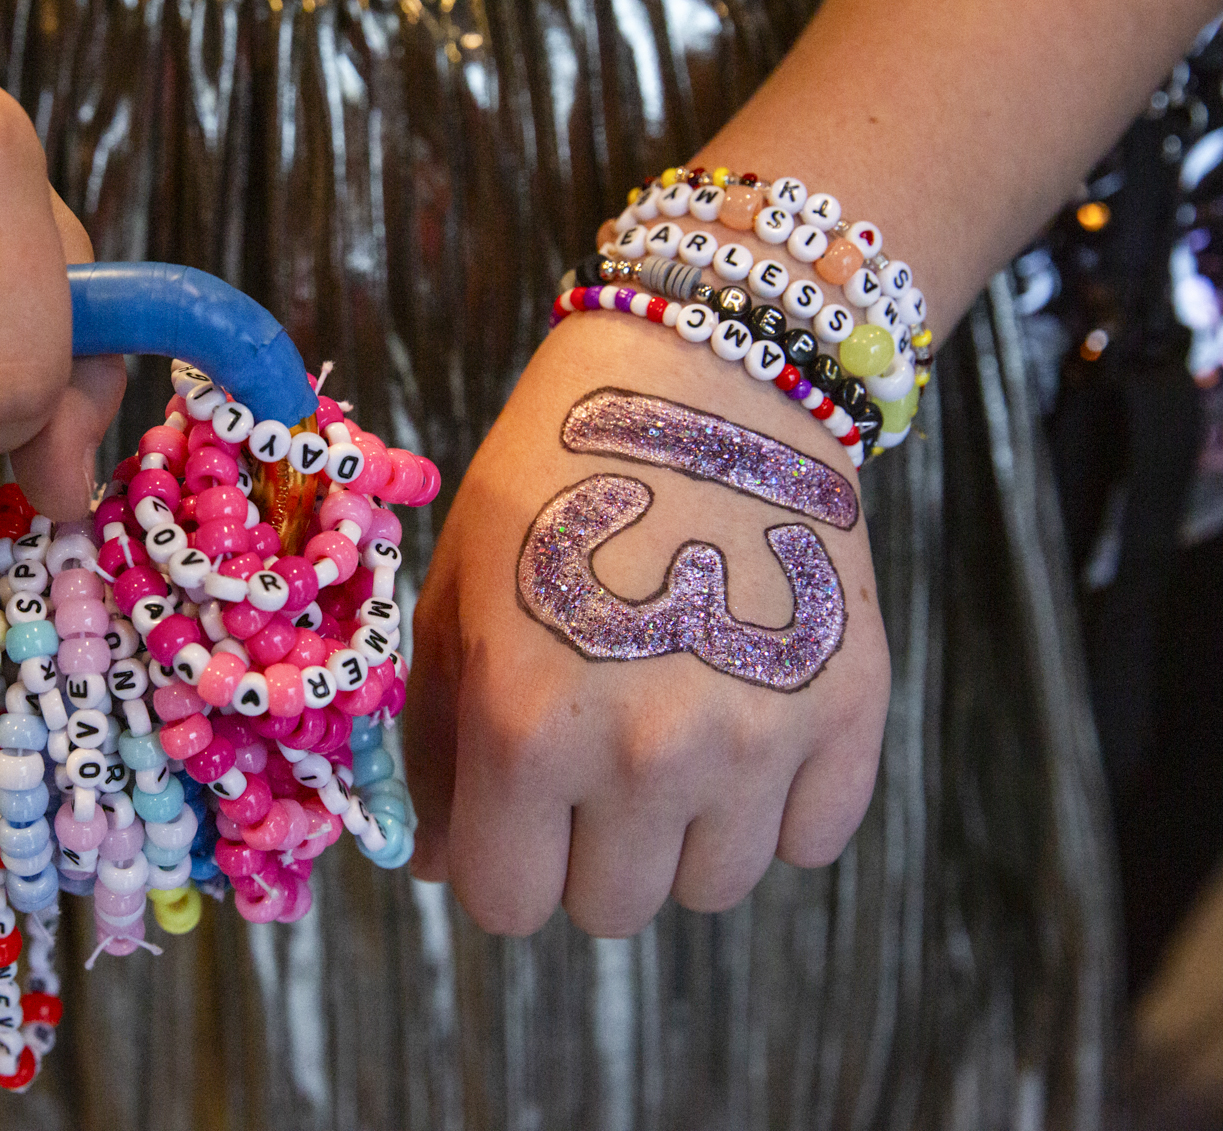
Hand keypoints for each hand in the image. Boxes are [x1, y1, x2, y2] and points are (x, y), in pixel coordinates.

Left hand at [407, 309, 890, 936]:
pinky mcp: (850, 715)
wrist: (703, 379)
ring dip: (683, 836)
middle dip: (587, 853)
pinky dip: (777, 805)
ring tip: (670, 729)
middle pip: (612, 909)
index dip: (501, 863)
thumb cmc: (551, 486)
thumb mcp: (458, 601)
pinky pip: (811, 841)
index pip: (507, 903)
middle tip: (591, 765)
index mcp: (528, 727)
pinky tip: (745, 714)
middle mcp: (645, 755)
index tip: (512, 815)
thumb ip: (438, 745)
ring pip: (714, 887)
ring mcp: (759, 741)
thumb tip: (438, 865)